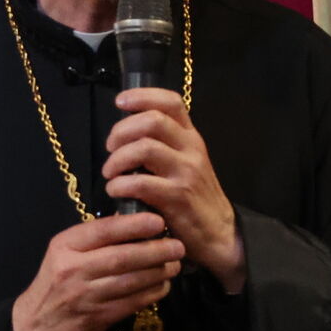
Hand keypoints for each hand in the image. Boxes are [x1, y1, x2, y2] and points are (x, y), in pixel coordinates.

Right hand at [12, 212, 184, 330]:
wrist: (34, 328)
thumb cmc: (55, 284)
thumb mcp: (65, 254)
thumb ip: (94, 238)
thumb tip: (130, 217)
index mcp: (65, 246)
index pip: (104, 230)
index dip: (134, 225)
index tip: (159, 221)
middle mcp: (73, 269)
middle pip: (122, 256)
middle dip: (155, 250)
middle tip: (178, 246)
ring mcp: (85, 295)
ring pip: (131, 281)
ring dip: (158, 272)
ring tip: (175, 265)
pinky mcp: (97, 317)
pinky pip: (132, 302)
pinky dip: (152, 293)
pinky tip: (163, 286)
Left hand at [103, 88, 244, 291]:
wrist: (220, 234)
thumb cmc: (195, 199)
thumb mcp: (187, 164)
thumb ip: (164, 146)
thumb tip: (125, 136)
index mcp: (191, 138)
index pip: (171, 102)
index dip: (142, 96)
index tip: (120, 102)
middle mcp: (191, 149)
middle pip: (152, 120)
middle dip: (121, 130)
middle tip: (110, 148)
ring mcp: (186, 172)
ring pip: (144, 147)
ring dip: (118, 159)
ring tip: (111, 174)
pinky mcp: (177, 196)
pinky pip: (139, 183)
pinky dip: (119, 185)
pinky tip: (116, 192)